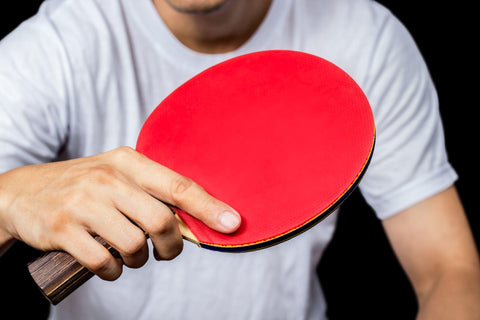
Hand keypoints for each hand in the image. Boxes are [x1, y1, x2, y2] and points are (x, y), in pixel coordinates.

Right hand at [0, 147, 240, 279]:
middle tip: (165, 251)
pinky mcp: (63, 230)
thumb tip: (198, 221)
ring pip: (134, 246)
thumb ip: (155, 194)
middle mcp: (107, 178)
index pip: (178, 185)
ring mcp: (83, 203)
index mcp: (128, 161)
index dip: (208, 207)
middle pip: (161, 221)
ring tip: (129, 253)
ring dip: (139, 260)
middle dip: (171, 246)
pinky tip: (109, 264)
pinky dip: (113, 271)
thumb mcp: (118, 177)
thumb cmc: (85, 188)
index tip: (232, 224)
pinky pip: (104, 263)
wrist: (23, 193)